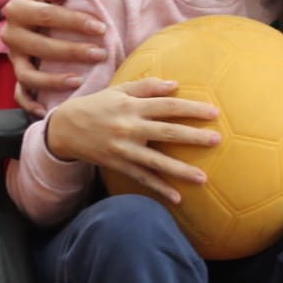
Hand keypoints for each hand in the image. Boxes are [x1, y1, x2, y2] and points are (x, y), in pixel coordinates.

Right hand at [0, 0, 106, 115]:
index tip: (101, 27)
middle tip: (100, 54)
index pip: (46, 16)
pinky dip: (30, 104)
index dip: (74, 22)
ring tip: (79, 81)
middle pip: (40, 47)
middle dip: (71, 52)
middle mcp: (11, 34)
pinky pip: (19, 92)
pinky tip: (47, 111)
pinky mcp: (18, 71)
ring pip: (27, 75)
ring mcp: (13, 56)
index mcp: (17, 9)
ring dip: (52, 81)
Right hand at [46, 78, 218, 203]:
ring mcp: (123, 149)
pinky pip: (142, 178)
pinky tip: (178, 197)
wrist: (64, 128)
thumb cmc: (96, 105)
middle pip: (166, 132)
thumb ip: (147, 87)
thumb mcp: (118, 90)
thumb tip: (175, 85)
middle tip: (217, 140)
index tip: (213, 113)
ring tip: (203, 178)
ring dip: (180, 170)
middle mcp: (129, 127)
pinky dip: (159, 188)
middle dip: (192, 136)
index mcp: (132, 106)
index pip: (167, 106)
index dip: (191, 108)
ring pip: (156, 161)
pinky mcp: (118, 165)